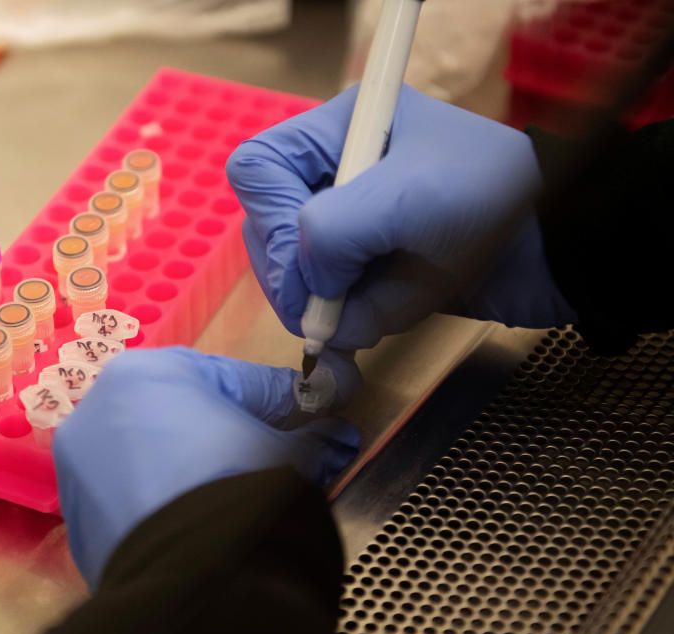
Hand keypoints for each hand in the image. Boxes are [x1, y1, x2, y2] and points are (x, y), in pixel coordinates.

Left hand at [52, 347, 359, 589]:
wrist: (188, 578)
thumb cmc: (237, 485)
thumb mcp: (287, 451)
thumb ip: (312, 434)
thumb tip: (336, 435)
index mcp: (147, 371)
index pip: (231, 378)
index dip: (278, 401)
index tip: (310, 415)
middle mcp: (98, 407)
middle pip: (182, 413)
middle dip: (227, 432)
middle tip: (268, 457)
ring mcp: (79, 465)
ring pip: (150, 455)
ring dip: (188, 466)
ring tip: (228, 493)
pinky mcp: (76, 518)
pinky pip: (130, 498)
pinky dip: (158, 504)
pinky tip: (191, 522)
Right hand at [226, 84, 577, 349]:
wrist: (556, 252)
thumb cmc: (491, 200)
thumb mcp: (406, 200)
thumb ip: (331, 232)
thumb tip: (306, 286)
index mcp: (342, 131)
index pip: (259, 171)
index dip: (270, 220)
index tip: (306, 263)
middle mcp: (338, 176)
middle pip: (268, 230)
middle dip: (296, 277)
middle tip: (323, 313)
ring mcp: (355, 227)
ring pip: (299, 278)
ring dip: (333, 304)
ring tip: (379, 309)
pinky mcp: (372, 270)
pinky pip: (338, 305)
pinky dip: (360, 320)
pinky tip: (398, 311)